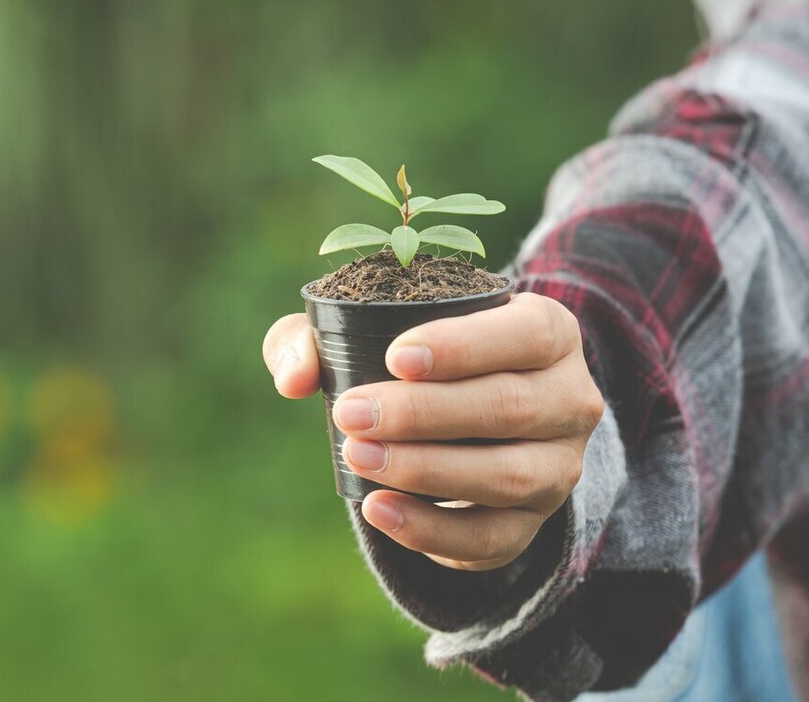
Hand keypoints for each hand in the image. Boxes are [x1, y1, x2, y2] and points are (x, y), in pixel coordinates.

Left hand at [262, 293, 603, 570]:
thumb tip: (294, 378)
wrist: (464, 418)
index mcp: (549, 333)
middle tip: (350, 413)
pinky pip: (491, 538)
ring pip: (507, 476)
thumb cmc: (412, 358)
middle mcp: (570, 400)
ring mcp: (558, 467)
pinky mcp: (532, 523)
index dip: (464, 346)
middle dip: (423, 413)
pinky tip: (377, 508)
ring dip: (425, 470)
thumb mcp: (369, 327)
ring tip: (357, 456)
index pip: (525, 334)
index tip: (395, 357)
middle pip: (510, 407)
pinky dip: (431, 529)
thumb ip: (317, 337)